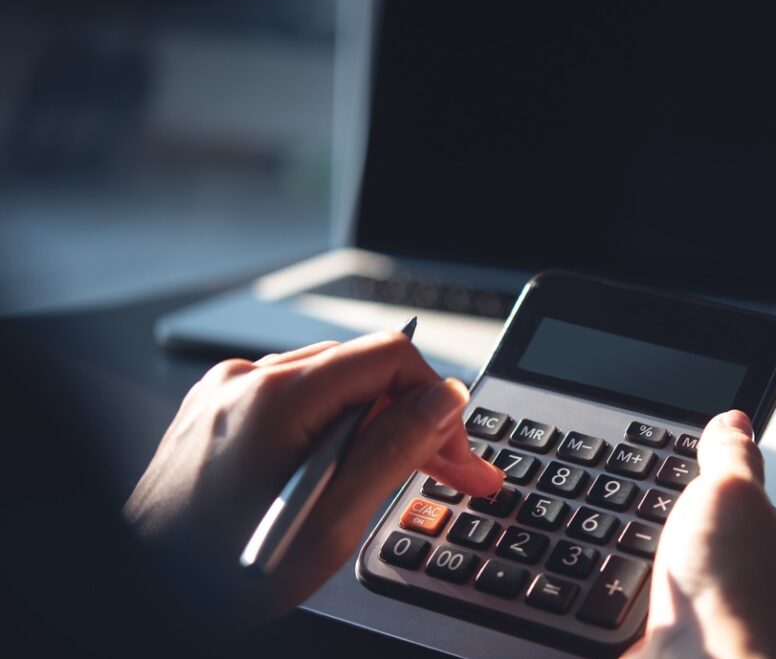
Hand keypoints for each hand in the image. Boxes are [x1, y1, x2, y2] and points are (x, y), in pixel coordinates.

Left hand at [123, 331, 503, 627]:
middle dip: (414, 419)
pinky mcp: (216, 414)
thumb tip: (444, 400)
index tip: (457, 451)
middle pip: (362, 371)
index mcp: (275, 398)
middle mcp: (245, 381)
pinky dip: (330, 433)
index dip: (437, 401)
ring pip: (332, 387)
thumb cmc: (220, 576)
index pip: (389, 356)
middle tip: (455, 472)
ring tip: (398, 479)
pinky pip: (295, 404)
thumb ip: (394, 450)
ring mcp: (226, 395)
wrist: (141, 597)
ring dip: (375, 428)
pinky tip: (341, 474)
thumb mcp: (331, 523)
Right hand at [628, 411, 775, 658]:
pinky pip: (654, 601)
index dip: (716, 481)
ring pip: (679, 567)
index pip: (752, 498)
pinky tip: (633, 590)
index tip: (690, 474)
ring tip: (646, 559)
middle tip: (666, 523)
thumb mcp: (731, 488)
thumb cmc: (727, 591)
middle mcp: (763, 584)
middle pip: (711, 532)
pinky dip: (638, 593)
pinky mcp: (687, 638)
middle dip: (680, 524)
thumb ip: (733, 451)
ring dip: (654, 560)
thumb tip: (735, 420)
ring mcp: (723, 615)